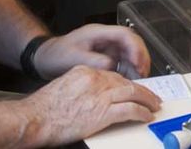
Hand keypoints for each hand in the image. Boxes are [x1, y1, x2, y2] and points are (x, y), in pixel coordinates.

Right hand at [19, 66, 160, 145]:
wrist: (36, 118)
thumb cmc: (43, 109)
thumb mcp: (63, 88)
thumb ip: (80, 88)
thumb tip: (90, 97)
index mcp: (85, 72)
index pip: (112, 75)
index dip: (126, 83)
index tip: (133, 88)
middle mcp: (95, 80)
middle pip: (125, 81)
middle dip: (141, 90)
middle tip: (150, 97)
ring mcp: (101, 95)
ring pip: (133, 93)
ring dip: (147, 100)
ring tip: (154, 106)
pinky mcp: (104, 112)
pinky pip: (130, 110)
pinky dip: (141, 112)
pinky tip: (146, 116)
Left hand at [32, 23, 151, 80]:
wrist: (45, 59)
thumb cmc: (56, 54)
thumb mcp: (73, 58)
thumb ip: (94, 61)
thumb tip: (113, 66)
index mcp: (98, 33)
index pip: (125, 34)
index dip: (135, 47)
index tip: (138, 62)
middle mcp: (106, 39)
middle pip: (132, 43)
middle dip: (140, 57)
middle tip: (144, 73)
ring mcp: (107, 48)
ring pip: (129, 54)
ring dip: (136, 66)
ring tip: (138, 80)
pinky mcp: (106, 58)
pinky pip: (123, 63)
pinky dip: (128, 72)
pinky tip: (128, 82)